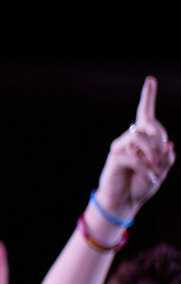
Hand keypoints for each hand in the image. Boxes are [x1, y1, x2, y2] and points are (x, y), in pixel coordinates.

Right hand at [93, 77, 174, 222]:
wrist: (124, 203)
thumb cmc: (141, 186)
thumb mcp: (161, 173)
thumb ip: (166, 159)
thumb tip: (168, 145)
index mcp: (144, 140)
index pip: (145, 114)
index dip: (148, 97)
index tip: (150, 80)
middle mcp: (130, 139)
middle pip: (147, 125)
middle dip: (159, 137)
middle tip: (162, 156)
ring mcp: (121, 147)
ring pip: (139, 138)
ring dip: (152, 154)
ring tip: (156, 170)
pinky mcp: (115, 158)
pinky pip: (133, 157)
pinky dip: (144, 168)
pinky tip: (148, 178)